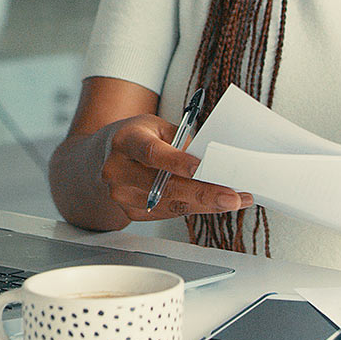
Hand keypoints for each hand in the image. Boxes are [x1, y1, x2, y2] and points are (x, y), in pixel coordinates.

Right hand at [98, 114, 252, 220]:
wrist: (105, 158)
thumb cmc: (138, 138)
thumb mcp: (157, 127)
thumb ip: (182, 142)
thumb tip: (214, 161)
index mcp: (125, 141)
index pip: (151, 152)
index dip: (176, 161)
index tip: (200, 167)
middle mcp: (118, 170)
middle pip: (164, 187)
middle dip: (203, 193)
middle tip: (232, 196)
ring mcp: (122, 195)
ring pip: (170, 205)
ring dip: (206, 204)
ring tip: (235, 200)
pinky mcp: (131, 212)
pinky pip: (169, 212)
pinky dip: (195, 208)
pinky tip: (216, 203)